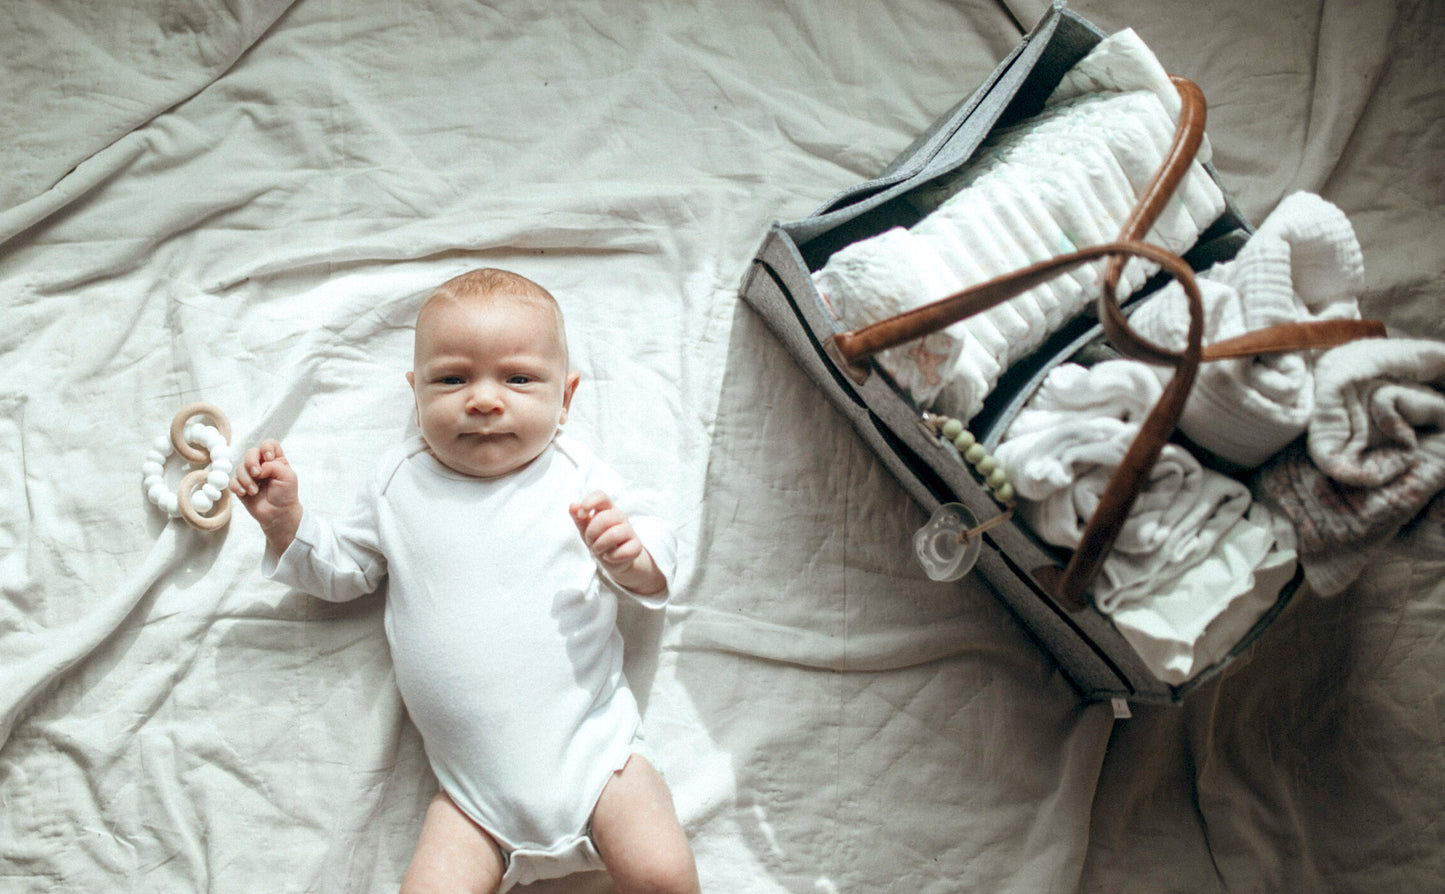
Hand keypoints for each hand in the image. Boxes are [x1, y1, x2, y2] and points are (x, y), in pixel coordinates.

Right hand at [230, 438, 302, 553]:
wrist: (278, 514)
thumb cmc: (286, 494)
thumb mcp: (288, 477)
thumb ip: (274, 466)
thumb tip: (258, 467)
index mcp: (275, 460)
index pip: (268, 444)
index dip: (266, 448)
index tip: (268, 458)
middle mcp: (262, 465)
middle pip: (251, 452)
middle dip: (251, 462)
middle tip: (257, 474)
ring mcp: (250, 475)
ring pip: (240, 467)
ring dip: (246, 479)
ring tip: (254, 491)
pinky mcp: (241, 486)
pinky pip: (232, 481)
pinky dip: (237, 486)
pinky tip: (245, 493)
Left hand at [570, 490, 665, 595]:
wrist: (616, 560)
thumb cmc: (600, 540)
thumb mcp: (586, 529)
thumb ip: (579, 518)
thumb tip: (572, 506)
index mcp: (607, 509)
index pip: (601, 496)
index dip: (589, 502)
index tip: (581, 514)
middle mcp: (620, 517)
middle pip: (605, 518)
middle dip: (591, 533)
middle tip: (590, 541)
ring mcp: (630, 531)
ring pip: (614, 534)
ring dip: (600, 546)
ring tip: (598, 550)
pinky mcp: (636, 547)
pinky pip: (624, 551)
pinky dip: (612, 557)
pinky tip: (610, 556)